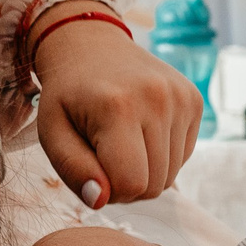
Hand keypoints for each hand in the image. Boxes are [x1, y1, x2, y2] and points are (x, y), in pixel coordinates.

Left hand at [32, 10, 200, 204]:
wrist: (91, 45)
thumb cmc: (67, 96)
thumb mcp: (52, 132)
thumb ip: (73, 169)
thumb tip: (101, 200)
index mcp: (118, 107)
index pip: (131, 184)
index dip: (110, 191)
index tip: (93, 170)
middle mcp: (158, 98)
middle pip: (155, 184)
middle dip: (128, 184)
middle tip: (105, 157)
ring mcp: (181, 97)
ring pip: (172, 174)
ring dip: (146, 170)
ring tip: (122, 143)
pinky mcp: (194, 99)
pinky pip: (184, 155)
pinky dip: (162, 154)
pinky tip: (141, 131)